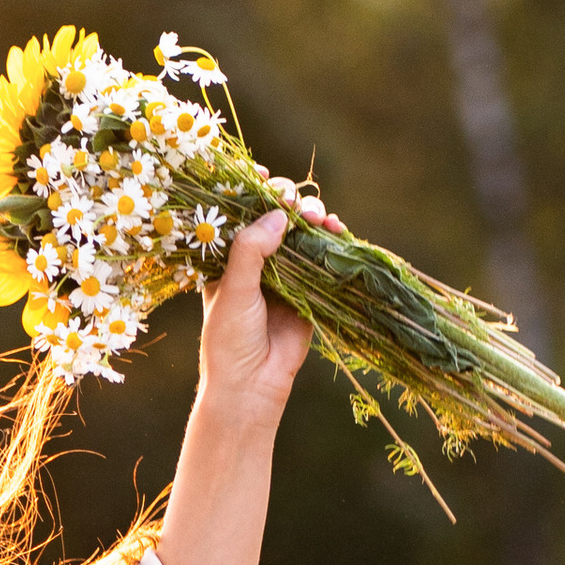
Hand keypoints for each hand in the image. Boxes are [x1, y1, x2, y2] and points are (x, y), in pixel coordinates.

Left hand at [198, 206, 317, 423]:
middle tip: (297, 204)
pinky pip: (323, 259)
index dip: (252, 190)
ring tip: (321, 217)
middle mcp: (256, 262)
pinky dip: (332, 242)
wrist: (250, 387)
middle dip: (289, 203)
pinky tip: (337, 230)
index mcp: (226, 259)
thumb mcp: (232, 290)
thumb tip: (278, 214)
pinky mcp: (310, 291)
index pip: (240, 213)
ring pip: (302, 234)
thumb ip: (251, 250)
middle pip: (275, 217)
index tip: (264, 176)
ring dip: (313, 218)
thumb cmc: (229, 340)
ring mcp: (285, 275)